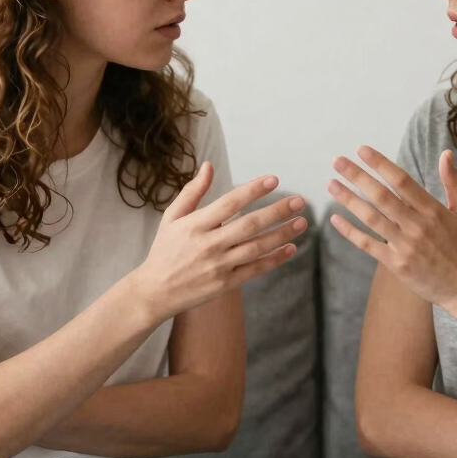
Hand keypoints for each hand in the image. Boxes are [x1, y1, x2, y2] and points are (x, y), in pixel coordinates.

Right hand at [134, 163, 306, 320]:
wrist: (155, 291)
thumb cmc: (164, 250)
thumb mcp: (172, 217)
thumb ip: (192, 191)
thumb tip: (208, 166)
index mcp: (195, 224)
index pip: (230, 202)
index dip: (253, 190)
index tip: (274, 179)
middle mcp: (209, 244)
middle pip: (249, 225)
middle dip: (277, 212)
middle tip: (300, 201)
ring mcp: (219, 265)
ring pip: (257, 248)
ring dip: (282, 234)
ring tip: (301, 223)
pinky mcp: (225, 284)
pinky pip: (255, 269)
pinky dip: (274, 259)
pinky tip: (290, 249)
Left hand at [327, 146, 456, 311]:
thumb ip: (453, 182)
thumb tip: (445, 153)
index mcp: (433, 210)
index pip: (402, 181)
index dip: (380, 164)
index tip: (362, 150)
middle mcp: (417, 226)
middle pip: (381, 196)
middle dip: (357, 176)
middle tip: (337, 161)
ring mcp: (405, 246)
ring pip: (371, 218)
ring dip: (348, 200)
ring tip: (331, 184)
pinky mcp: (396, 264)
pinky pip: (368, 245)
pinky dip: (350, 232)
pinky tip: (335, 219)